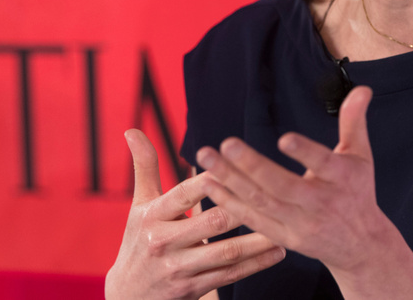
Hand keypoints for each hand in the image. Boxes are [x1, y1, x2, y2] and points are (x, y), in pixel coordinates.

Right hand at [104, 129, 285, 299]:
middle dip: (243, 207)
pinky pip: (230, 275)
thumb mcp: (139, 205)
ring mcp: (178, 269)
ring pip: (226, 251)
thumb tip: (132, 130)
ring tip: (285, 224)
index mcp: (152, 215)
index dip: (211, 180)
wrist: (128, 296)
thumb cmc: (138, 240)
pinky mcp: (192, 290)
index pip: (185, 193)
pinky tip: (279, 251)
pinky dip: (256, 264)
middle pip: (211, 221)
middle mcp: (163, 241)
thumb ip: (144, 166)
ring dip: (258, 239)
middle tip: (273, 193)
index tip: (237, 165)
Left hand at [195, 86, 390, 275]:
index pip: (324, 164)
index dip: (305, 153)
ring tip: (206, 155)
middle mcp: (319, 204)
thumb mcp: (360, 156)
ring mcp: (299, 224)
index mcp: (342, 179)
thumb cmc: (357, 191)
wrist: (360, 246)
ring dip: (230, 179)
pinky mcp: (282, 237)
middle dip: (252, 165)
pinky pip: (251, 218)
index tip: (283, 138)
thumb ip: (354, 121)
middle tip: (226, 143)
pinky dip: (227, 201)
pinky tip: (207, 181)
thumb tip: (361, 89)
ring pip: (260, 201)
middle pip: (282, 186)